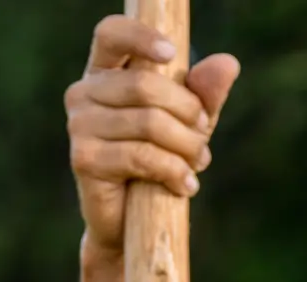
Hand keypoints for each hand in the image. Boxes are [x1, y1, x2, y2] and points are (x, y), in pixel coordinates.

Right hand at [65, 14, 240, 260]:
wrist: (133, 223)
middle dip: (188, 113)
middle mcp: (84, 93)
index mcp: (105, 73)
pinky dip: (174, 172)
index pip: (111, 34)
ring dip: (186, 147)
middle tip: (203, 138)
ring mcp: (79, 125)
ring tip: (196, 165)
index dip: (140, 37)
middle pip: (146, 85)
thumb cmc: (160, 162)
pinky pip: (142, 156)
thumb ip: (205, 94)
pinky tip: (186, 186)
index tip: (173, 54)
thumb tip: (227, 63)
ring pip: (150, 123)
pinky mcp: (84, 158)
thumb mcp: (189, 124)